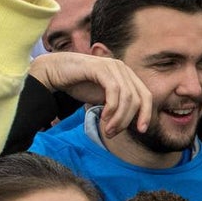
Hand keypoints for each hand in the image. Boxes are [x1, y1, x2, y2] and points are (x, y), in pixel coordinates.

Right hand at [28, 52, 151, 137]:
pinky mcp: (100, 67)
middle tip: (113, 134)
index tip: (141, 131)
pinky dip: (112, 107)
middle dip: (127, 120)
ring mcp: (112, 66)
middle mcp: (123, 69)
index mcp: (127, 76)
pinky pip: (114, 90)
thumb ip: (116, 107)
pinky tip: (103, 117)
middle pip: (138, 99)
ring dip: (119, 117)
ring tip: (107, 130)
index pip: (146, 96)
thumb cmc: (79, 85)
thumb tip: (127, 125)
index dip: (146, 114)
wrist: (55, 72)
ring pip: (127, 97)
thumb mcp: (103, 98)